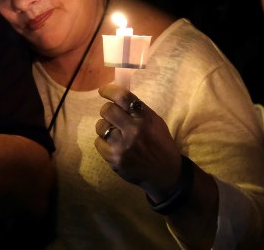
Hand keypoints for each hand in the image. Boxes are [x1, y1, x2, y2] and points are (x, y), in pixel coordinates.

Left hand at [94, 83, 182, 198]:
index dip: (110, 90)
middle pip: (107, 110)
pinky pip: (98, 142)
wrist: (165, 173)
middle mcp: (134, 130)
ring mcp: (122, 146)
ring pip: (100, 126)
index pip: (123, 97)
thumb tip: (117, 96)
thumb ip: (138, 110)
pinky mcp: (114, 159)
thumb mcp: (155, 122)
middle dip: (107, 110)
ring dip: (105, 127)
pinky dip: (103, 141)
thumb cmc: (160, 144)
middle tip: (111, 114)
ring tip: (114, 132)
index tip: (103, 90)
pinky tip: (113, 145)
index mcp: (146, 118)